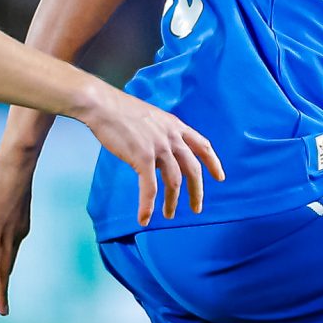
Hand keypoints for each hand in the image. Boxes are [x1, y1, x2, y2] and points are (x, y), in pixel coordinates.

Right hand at [74, 85, 224, 225]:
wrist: (103, 105)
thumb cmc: (120, 111)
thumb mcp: (151, 117)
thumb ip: (161, 133)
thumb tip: (160, 149)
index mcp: (175, 126)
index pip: (203, 145)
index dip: (213, 163)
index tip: (219, 177)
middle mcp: (172, 137)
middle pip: (193, 169)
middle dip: (197, 191)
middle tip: (196, 208)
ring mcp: (159, 148)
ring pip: (174, 181)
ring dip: (172, 202)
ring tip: (169, 215)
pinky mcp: (143, 158)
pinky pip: (150, 187)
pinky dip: (148, 205)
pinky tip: (145, 217)